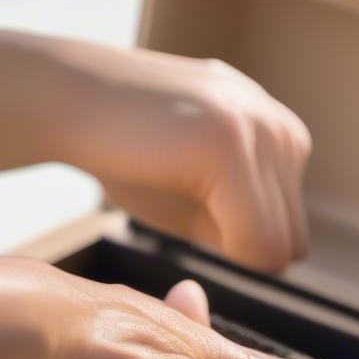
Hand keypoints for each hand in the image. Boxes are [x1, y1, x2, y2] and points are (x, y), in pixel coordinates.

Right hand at [51, 43, 310, 271]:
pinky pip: (255, 243)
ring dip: (220, 248)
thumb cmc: (128, 156)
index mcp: (283, 141)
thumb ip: (245, 220)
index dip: (236, 247)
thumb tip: (282, 259)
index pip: (290, 238)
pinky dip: (217, 249)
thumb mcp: (202, 197)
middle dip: (234, 249)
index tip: (188, 203)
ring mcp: (264, 133)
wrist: (68, 100)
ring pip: (277, 250)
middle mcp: (285, 132)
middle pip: (290, 246)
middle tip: (177, 200)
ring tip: (172, 188)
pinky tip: (173, 195)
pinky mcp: (232, 144)